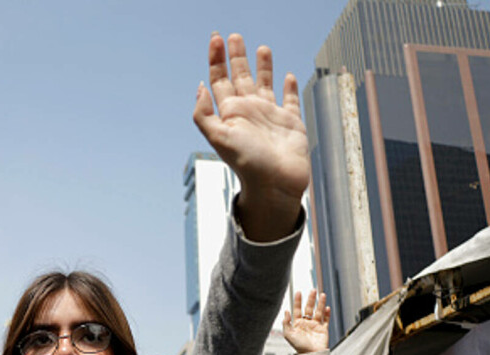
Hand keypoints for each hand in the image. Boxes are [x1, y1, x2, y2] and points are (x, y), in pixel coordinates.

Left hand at [193, 34, 308, 239]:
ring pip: (265, 84)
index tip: (216, 39)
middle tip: (232, 36)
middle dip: (235, 57)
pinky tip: (287, 76)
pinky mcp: (290, 123)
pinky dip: (289, 88)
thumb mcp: (219, 138)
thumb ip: (204, 114)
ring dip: (262, 66)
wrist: (275, 184)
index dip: (216, 60)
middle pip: (239, 77)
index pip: (219, 80)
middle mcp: (248, 111)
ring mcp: (269, 116)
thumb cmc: (247, 164)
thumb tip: (199, 87)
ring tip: (261, 48)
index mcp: (230, 113)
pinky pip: (290, 101)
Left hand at [282, 290, 329, 353]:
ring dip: (320, 303)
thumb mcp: (288, 334)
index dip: (297, 301)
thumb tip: (286, 311)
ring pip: (318, 311)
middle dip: (311, 299)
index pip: (297, 309)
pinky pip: (326, 320)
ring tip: (322, 295)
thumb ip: (286, 323)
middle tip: (313, 290)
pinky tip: (327, 307)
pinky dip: (327, 314)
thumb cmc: (299, 346)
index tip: (298, 292)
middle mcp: (306, 323)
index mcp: (297, 323)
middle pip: (309, 308)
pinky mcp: (323, 330)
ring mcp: (315, 326)